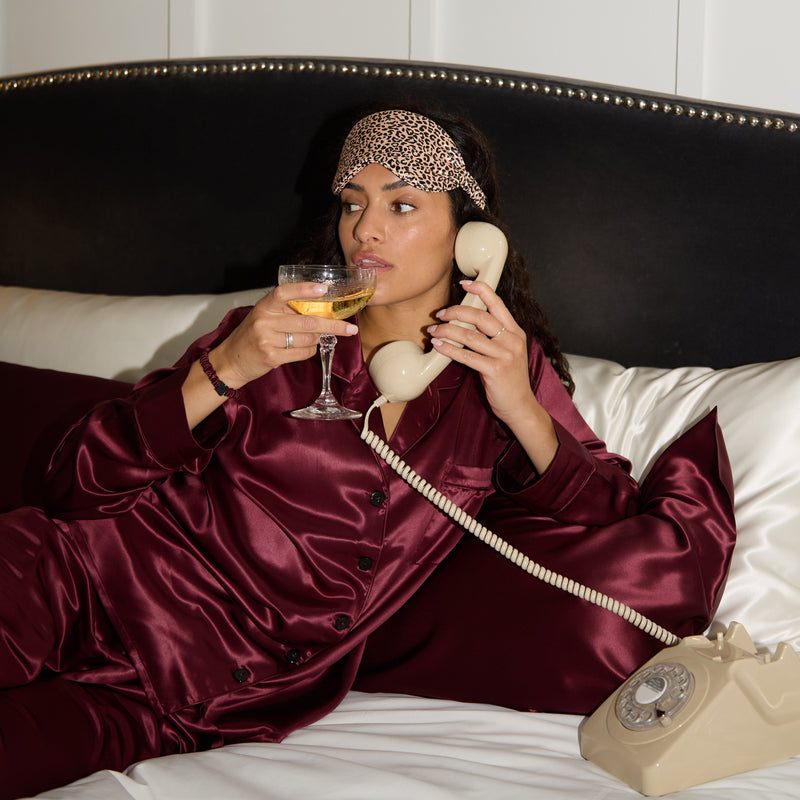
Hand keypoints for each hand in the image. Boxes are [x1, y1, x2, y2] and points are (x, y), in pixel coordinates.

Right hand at [210, 282, 357, 389]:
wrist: (232, 360)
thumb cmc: (253, 335)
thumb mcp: (266, 316)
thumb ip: (287, 310)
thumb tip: (322, 308)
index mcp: (264, 306)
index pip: (284, 292)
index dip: (304, 289)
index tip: (324, 289)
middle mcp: (264, 320)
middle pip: (307, 321)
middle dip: (333, 325)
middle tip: (350, 328)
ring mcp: (267, 339)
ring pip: (308, 339)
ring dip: (318, 340)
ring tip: (314, 338)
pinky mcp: (271, 357)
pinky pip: (302, 353)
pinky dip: (310, 351)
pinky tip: (304, 349)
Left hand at [428, 280, 556, 471]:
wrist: (520, 405)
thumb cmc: (510, 379)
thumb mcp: (507, 352)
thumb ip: (493, 337)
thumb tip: (466, 324)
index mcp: (515, 332)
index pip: (498, 304)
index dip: (481, 290)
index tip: (464, 284)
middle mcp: (512, 340)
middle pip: (480, 316)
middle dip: (456, 312)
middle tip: (440, 313)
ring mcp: (505, 355)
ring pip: (470, 336)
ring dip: (448, 330)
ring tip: (433, 330)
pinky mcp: (495, 370)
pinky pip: (466, 356)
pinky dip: (449, 349)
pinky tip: (438, 345)